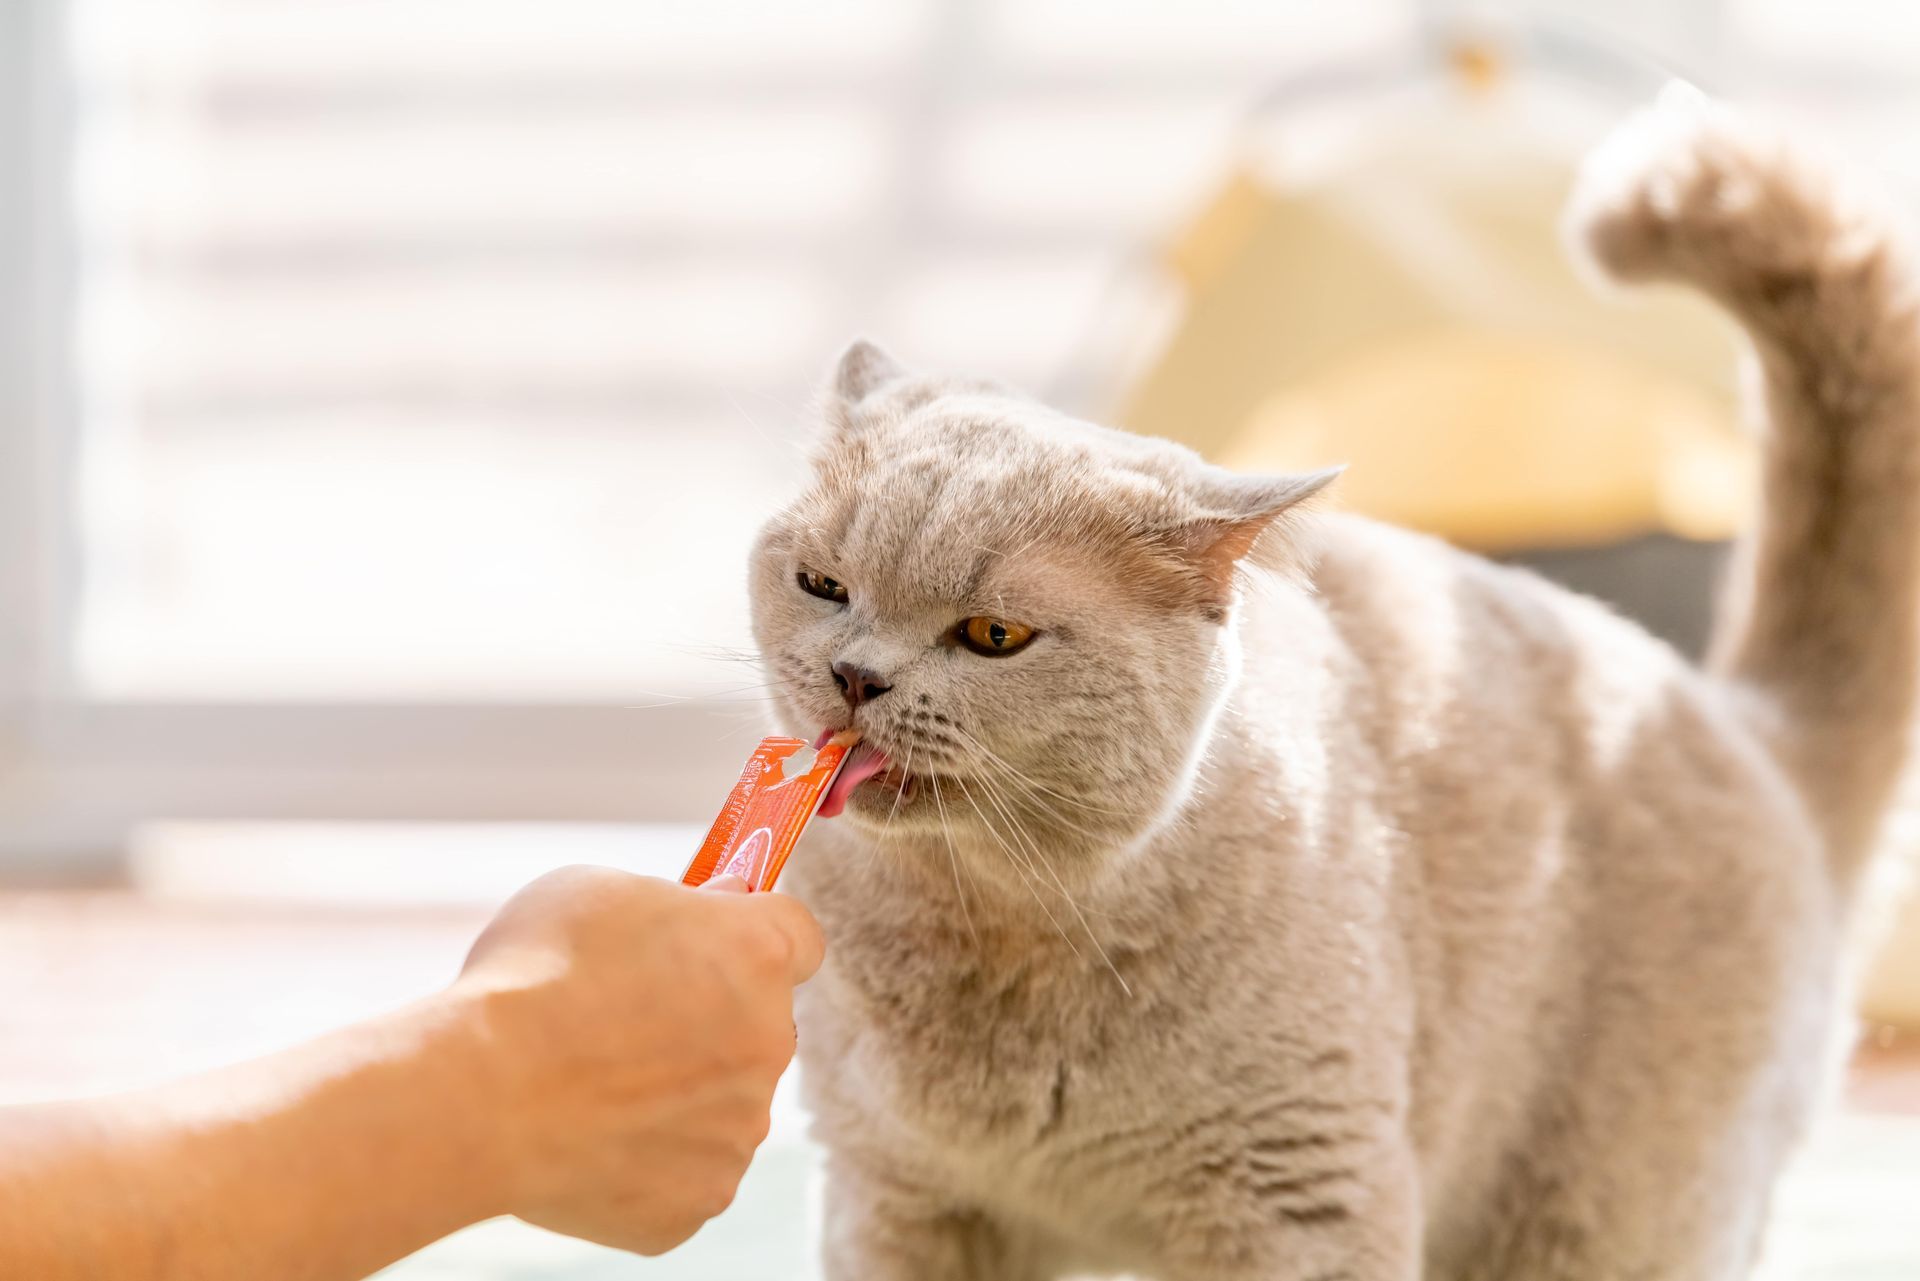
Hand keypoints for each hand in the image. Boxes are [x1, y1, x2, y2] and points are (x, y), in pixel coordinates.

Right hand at [450, 866, 823, 1253]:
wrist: (477, 1096)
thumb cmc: (528, 981)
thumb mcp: (599, 891)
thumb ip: (672, 904)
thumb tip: (703, 913)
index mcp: (757, 953)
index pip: (800, 938)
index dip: (755, 936)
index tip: (719, 943)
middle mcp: (770, 1042)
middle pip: (757, 1026)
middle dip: (708, 1020)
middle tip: (626, 1021)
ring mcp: (740, 1130)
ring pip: (721, 1103)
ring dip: (677, 1093)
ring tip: (589, 1083)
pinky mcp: (701, 1198)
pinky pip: (684, 1168)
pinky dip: (646, 1157)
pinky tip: (588, 1136)